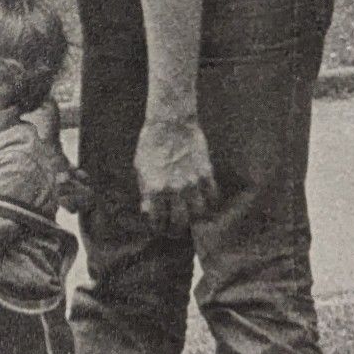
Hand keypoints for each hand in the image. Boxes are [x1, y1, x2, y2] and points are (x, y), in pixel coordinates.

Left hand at [134, 115, 217, 229]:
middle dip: (177, 230)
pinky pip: (213, 196)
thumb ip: (145, 192)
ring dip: (194, 219)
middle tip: (175, 229)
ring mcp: (192, 182)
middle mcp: (174, 189)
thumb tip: (148, 212)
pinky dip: (210, 203)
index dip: (158, 228)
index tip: (159, 227)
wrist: (170, 123)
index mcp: (154, 189)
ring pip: (199, 213)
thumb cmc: (150, 145)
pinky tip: (204, 202)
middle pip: (180, 222)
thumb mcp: (140, 169)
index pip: (157, 220)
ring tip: (190, 217)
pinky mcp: (206, 173)